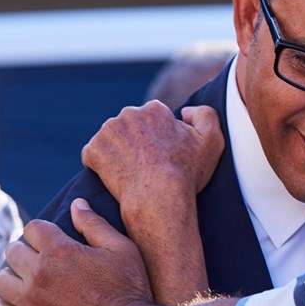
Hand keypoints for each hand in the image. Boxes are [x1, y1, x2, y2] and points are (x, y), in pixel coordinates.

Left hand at [0, 199, 151, 305]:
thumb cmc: (129, 289)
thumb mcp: (122, 249)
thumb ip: (95, 224)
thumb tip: (76, 203)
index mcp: (60, 251)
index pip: (33, 228)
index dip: (44, 231)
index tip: (54, 239)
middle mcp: (39, 274)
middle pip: (13, 251)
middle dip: (27, 250)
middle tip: (44, 260)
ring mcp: (31, 302)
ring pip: (1, 279)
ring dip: (13, 276)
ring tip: (29, 280)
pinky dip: (3, 305)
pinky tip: (17, 302)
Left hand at [81, 101, 223, 214]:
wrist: (159, 196)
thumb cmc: (187, 172)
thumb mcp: (212, 140)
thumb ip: (205, 114)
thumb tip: (185, 111)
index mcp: (154, 109)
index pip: (153, 119)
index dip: (160, 137)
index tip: (164, 154)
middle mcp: (128, 114)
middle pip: (131, 126)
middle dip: (137, 140)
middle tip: (147, 164)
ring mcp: (107, 131)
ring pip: (112, 139)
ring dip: (119, 151)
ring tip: (133, 172)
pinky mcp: (92, 150)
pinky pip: (96, 155)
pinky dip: (103, 165)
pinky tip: (118, 177)